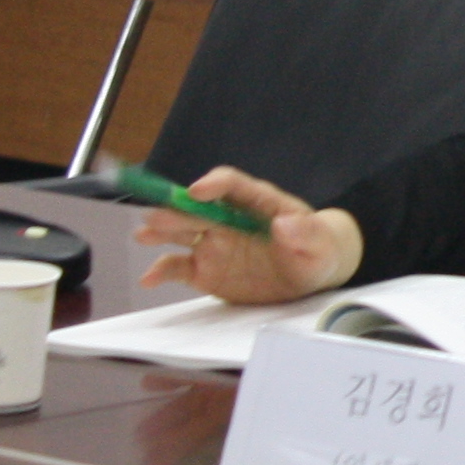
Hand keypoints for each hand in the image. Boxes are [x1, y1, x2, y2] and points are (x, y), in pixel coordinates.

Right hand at [132, 167, 363, 304]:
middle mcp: (229, 219)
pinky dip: (161, 271)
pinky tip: (149, 279)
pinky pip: (179, 267)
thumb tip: (286, 224)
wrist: (310, 272)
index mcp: (257, 202)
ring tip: (145, 235)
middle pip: (198, 208)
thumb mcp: (319, 243)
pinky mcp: (206, 269)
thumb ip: (305, 233)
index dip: (213, 185)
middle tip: (157, 217)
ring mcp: (214, 243)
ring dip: (162, 231)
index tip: (198, 192)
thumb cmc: (315, 248)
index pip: (232, 185)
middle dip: (177, 211)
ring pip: (182, 232)